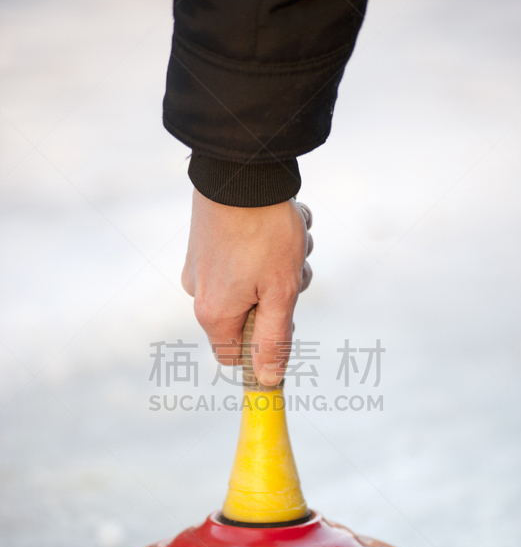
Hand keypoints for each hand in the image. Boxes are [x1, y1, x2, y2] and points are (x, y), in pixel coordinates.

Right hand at [182, 189, 312, 384]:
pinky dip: (269, 243)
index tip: (287, 321)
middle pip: (249, 315)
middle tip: (294, 267)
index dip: (263, 347)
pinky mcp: (208, 238)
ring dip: (282, 265)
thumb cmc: (264, 231)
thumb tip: (269, 380)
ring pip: (253, 282)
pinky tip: (281, 219)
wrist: (241, 166)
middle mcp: (198, 291)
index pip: (234, 355)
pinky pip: (245, 255)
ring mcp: (201, 263)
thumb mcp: (280, 292)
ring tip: (292, 236)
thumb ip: (274, 339)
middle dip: (280, 294)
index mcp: (213, 312)